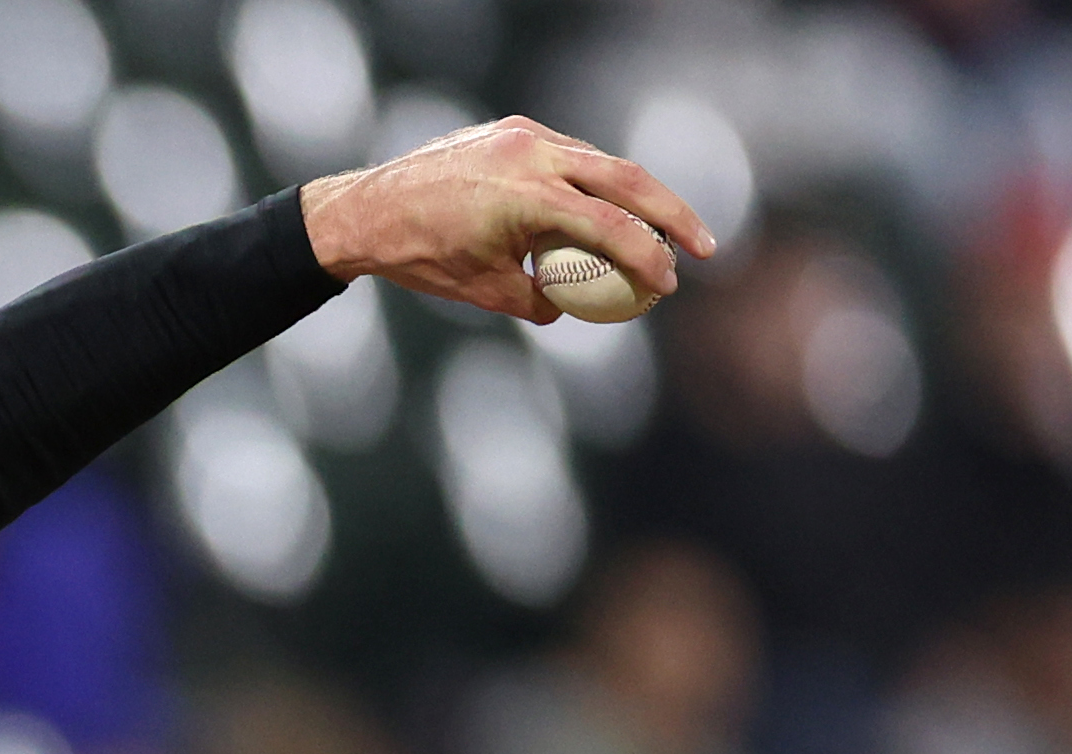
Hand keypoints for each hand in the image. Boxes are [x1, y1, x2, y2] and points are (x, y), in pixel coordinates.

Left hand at [300, 116, 711, 322]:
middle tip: (705, 248)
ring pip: (600, 162)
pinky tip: (606, 213)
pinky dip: (593, 183)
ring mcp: (523, 135)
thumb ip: (539, 299)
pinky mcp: (514, 130)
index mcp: (525, 196)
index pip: (608, 226)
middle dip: (671, 214)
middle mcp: (531, 153)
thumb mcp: (484, 291)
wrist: (366, 210)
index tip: (669, 285)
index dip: (647, 257)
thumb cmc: (420, 257)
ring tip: (659, 235)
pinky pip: (569, 155)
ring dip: (634, 198)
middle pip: (625, 178)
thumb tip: (573, 305)